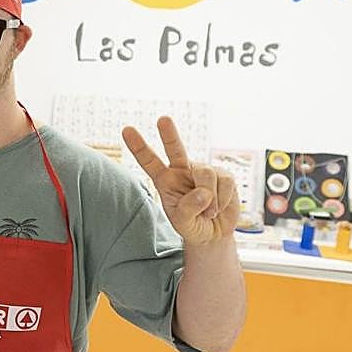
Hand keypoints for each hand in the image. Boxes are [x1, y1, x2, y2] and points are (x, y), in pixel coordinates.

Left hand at [122, 116, 239, 245]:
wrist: (214, 233)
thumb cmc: (192, 225)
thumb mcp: (183, 223)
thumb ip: (188, 209)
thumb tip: (203, 192)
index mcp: (165, 180)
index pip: (149, 161)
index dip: (139, 147)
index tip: (126, 129)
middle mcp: (182, 170)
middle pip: (176, 149)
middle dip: (169, 134)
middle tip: (163, 119)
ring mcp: (203, 170)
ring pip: (206, 174)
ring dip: (209, 199)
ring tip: (208, 212)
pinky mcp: (223, 175)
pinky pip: (224, 183)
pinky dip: (223, 200)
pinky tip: (219, 208)